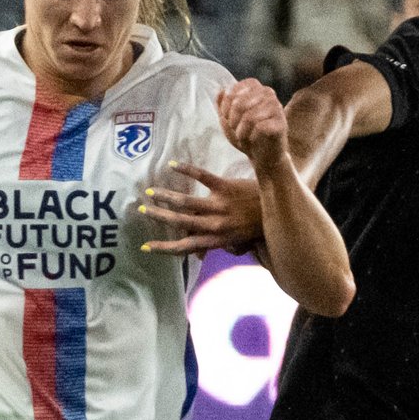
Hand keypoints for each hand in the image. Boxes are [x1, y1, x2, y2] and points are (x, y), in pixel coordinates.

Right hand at [140, 162, 261, 254]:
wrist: (276, 207)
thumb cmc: (255, 227)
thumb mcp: (236, 242)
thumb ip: (216, 246)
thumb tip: (199, 255)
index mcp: (216, 240)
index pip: (185, 247)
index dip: (164, 248)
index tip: (146, 246)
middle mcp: (215, 225)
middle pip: (180, 222)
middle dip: (158, 217)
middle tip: (142, 210)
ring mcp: (219, 205)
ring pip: (186, 202)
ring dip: (165, 197)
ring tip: (151, 192)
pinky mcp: (225, 186)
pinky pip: (202, 176)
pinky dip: (186, 170)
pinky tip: (173, 165)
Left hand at [214, 79, 290, 171]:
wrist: (262, 156)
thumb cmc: (245, 134)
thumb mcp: (228, 119)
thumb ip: (222, 104)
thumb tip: (221, 90)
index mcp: (254, 87)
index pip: (232, 92)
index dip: (225, 109)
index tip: (228, 120)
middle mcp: (267, 92)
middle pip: (239, 104)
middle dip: (232, 122)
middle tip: (236, 130)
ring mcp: (276, 106)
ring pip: (249, 117)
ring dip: (241, 132)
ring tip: (243, 137)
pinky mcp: (281, 122)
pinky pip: (259, 128)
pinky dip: (251, 137)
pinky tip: (253, 140)